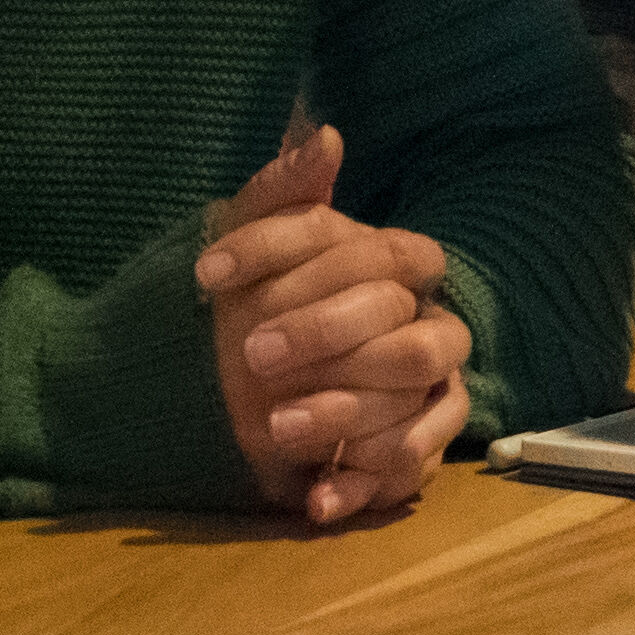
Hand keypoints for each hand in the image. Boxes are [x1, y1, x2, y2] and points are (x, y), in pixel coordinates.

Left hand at [189, 123, 475, 525]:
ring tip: (275, 426)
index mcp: (399, 269)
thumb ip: (283, 192)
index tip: (207, 274)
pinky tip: (314, 498)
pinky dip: (362, 487)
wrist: (222, 391)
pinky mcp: (408, 455)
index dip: (301, 260)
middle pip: (413, 336)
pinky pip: (410, 472)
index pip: (384, 254)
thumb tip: (326, 136)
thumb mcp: (248, 243)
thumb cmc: (250, 305)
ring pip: (417, 404)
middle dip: (330, 341)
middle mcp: (426, 328)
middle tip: (253, 355)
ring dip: (346, 414)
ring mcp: (425, 396)